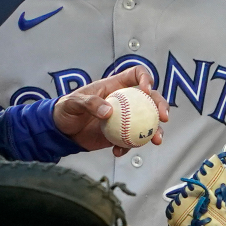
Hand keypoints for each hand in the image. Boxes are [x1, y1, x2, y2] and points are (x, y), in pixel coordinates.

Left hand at [53, 65, 168, 155]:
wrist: (62, 131)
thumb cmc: (66, 109)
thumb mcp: (74, 102)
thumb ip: (90, 103)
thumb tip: (109, 111)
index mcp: (115, 85)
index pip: (136, 74)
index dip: (145, 78)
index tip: (146, 89)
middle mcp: (125, 100)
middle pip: (150, 98)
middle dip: (161, 105)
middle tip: (164, 117)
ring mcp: (125, 118)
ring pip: (147, 121)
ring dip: (155, 131)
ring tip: (156, 140)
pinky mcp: (121, 134)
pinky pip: (132, 140)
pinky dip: (130, 147)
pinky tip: (119, 152)